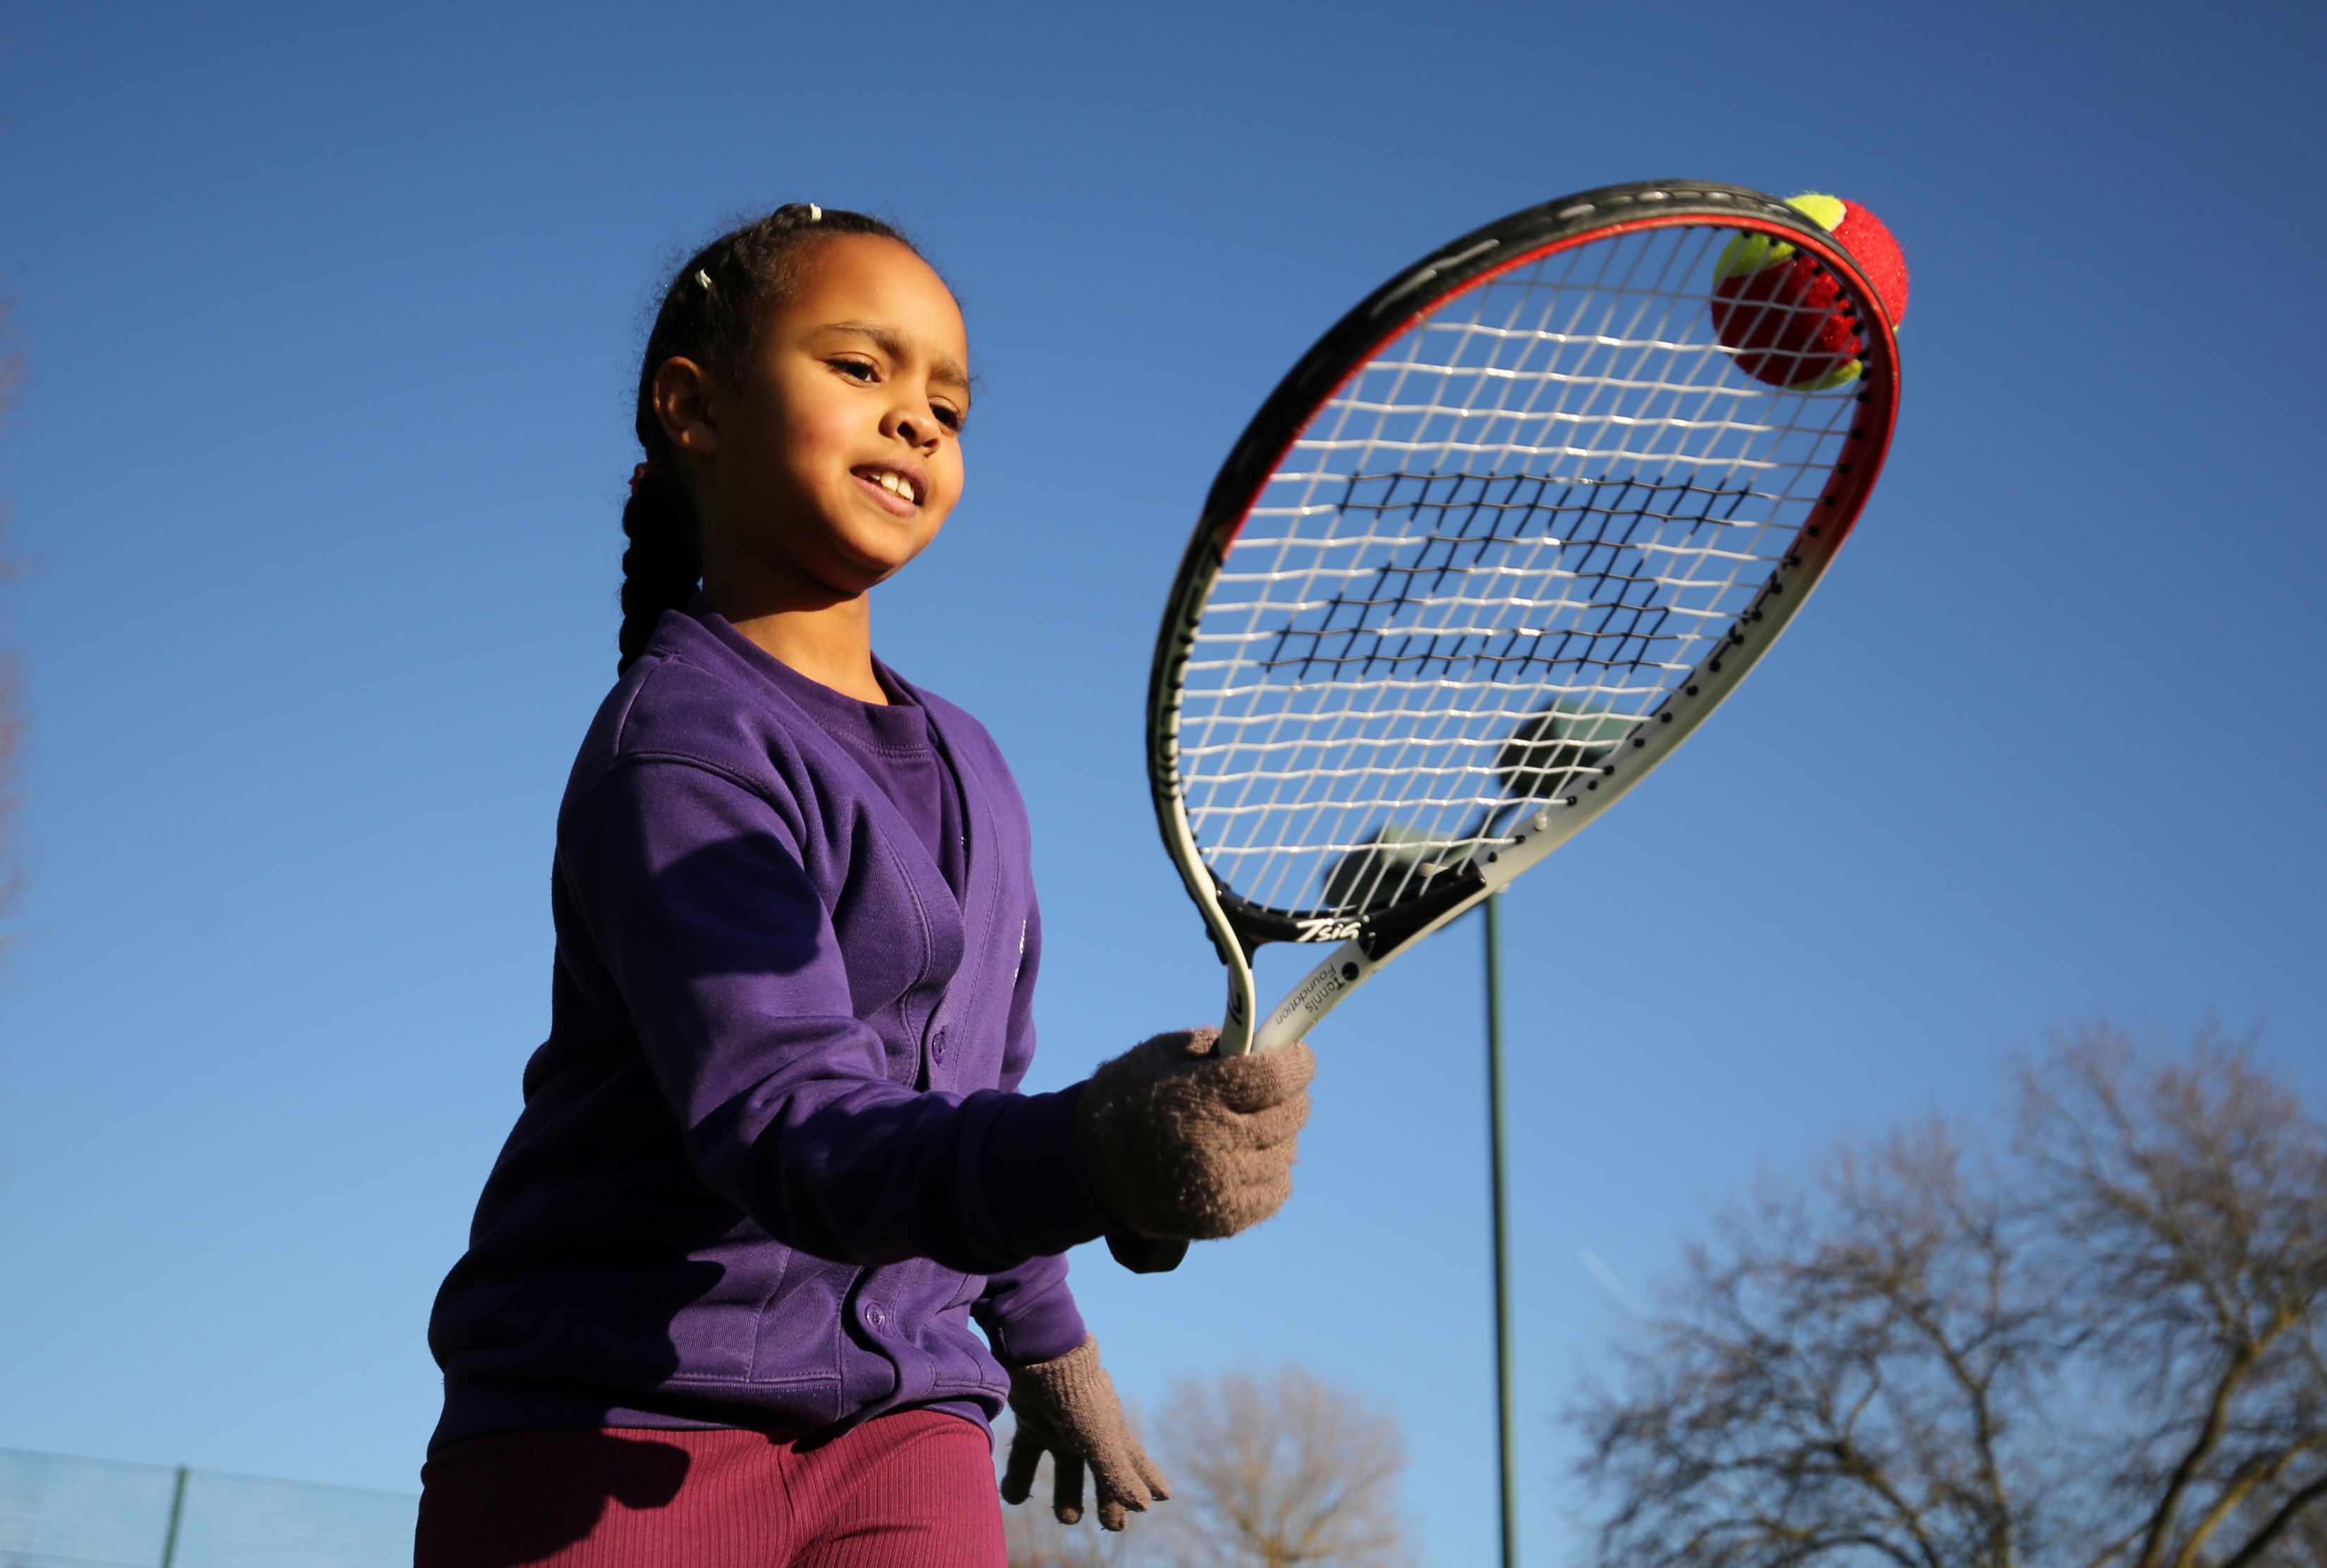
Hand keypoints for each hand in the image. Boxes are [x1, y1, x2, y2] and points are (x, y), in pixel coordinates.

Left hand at [1000, 1334, 1169, 1529]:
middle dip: (1108, 1499)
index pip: (1135, 1463)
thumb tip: (1144, 1507)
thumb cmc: (1079, 1400)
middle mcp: (1087, 1431)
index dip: (1148, 1480)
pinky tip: (1013, 1498)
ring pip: (1065, 1468)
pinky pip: (1026, 1455)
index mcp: (1110, 1432)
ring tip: (1068, 1519)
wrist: (1041, 1359)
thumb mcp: (1101, 1441)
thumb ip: (1119, 1475)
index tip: (1163, 1498)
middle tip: (1113, 1527)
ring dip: (1066, 1494)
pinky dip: (1019, 1478)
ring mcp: (1059, 1428)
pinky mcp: (1031, 1422)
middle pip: (1100, 1472)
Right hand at [1074, 1028, 1313, 1241]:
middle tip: (1279, 1088)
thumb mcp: (1162, 1054)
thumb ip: (1217, 1045)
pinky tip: (1249, 1158)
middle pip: (1289, 1114)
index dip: (1297, 1063)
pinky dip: (1271, 1171)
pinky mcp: (1222, 1219)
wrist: (1087, 1167)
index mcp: (1198, 1096)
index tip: (1299, 1057)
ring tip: (1254, 1125)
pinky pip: (1276, 1191)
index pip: (1275, 1076)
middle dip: (1291, 1095)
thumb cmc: (1126, 1099)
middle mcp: (1215, 1145)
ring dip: (1279, 1134)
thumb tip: (1269, 1045)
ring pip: (1286, 1152)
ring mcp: (1221, 1187)